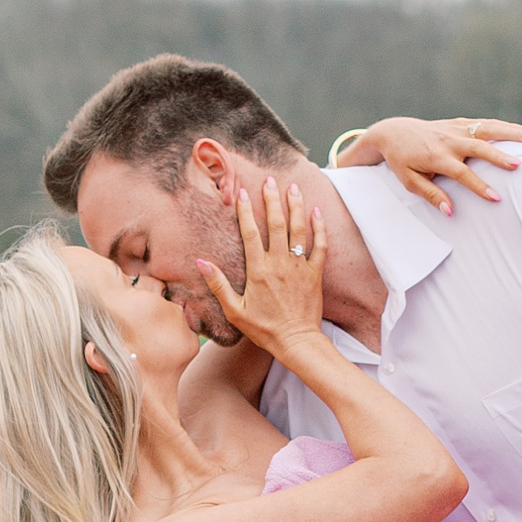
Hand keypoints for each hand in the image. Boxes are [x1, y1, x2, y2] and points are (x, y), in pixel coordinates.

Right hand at [198, 178, 326, 362]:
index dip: (245, 210)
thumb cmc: (264, 329)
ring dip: (296, 206)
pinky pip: (320, 246)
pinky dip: (319, 227)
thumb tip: (200, 263)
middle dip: (272, 199)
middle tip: (270, 180)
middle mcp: (280, 264)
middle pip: (276, 223)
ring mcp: (300, 267)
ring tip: (293, 187)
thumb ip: (218, 284)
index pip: (251, 232)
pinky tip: (317, 211)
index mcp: (258, 270)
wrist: (296, 342)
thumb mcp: (234, 310)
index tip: (242, 191)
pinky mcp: (315, 274)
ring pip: (298, 229)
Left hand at [336, 115, 521, 214]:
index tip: (497, 197)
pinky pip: (485, 123)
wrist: (394, 132)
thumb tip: (450, 211)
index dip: (479, 186)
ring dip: (510, 131)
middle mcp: (448, 140)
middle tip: (519, 165)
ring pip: (487, 128)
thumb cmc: (401, 161)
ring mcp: (455, 128)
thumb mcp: (409, 182)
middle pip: (478, 147)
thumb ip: (431, 195)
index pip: (462, 173)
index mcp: (436, 157)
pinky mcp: (460, 122)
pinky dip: (505, 125)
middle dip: (499, 156)